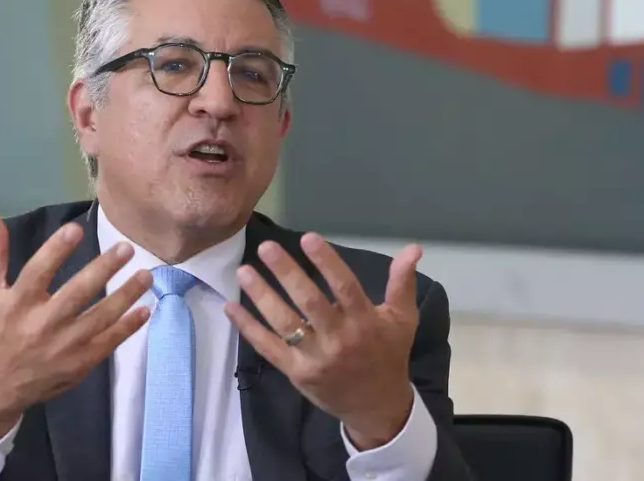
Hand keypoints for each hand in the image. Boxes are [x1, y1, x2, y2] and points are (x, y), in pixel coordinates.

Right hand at [0, 211, 152, 441]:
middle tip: (126, 248)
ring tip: (146, 274)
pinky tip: (145, 309)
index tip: (77, 229)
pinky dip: (128, 327)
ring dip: (126, 296)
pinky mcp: (79, 364)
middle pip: (76, 294)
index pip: (38, 272)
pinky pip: (108, 343)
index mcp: (16, 304)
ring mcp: (63, 347)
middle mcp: (41, 325)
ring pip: (100, 318)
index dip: (56, 250)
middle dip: (103, 270)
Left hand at [225, 234, 421, 449]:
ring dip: (262, 296)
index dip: (326, 262)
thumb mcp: (403, 319)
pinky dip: (248, 328)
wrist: (377, 406)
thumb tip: (412, 248)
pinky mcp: (296, 371)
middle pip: (309, 302)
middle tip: (266, 247)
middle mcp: (339, 339)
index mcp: (365, 322)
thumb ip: (402, 282)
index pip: (344, 287)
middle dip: (286, 273)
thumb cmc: (389, 355)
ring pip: (284, 323)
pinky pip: (268, 347)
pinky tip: (231, 306)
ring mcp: (315, 357)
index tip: (308, 238)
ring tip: (244, 271)